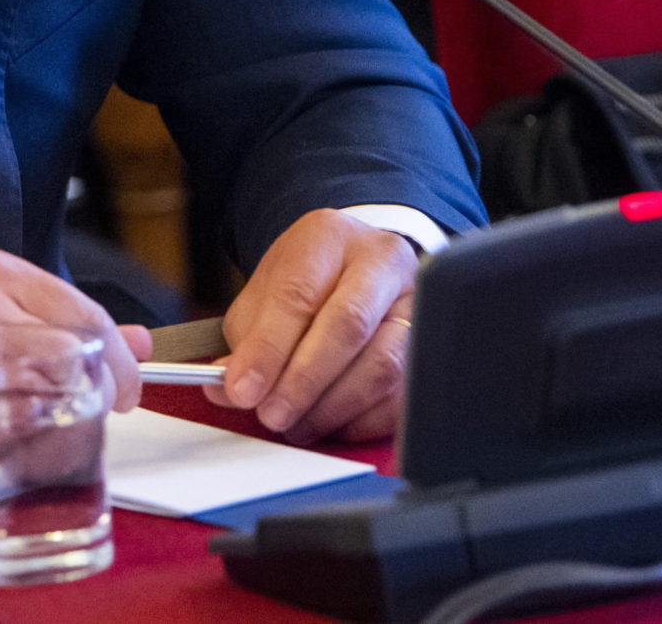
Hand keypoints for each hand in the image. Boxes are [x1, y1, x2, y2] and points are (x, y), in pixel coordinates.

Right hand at [0, 247, 150, 474]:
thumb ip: (55, 318)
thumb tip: (137, 341)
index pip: (86, 314)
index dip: (117, 360)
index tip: (121, 386)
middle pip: (75, 355)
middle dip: (96, 393)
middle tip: (91, 413)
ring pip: (50, 398)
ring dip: (62, 424)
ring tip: (46, 430)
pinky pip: (12, 437)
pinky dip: (25, 451)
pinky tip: (11, 447)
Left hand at [207, 210, 416, 445]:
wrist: (357, 267)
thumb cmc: (308, 281)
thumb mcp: (266, 292)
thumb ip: (247, 339)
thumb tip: (229, 388)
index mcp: (328, 237)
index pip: (298, 294)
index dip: (269, 349)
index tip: (242, 390)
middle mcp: (381, 262)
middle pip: (347, 326)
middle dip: (303, 381)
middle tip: (272, 414)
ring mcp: (416, 302)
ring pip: (382, 365)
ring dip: (332, 407)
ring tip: (296, 424)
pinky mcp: (432, 345)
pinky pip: (403, 395)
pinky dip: (362, 420)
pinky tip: (331, 424)